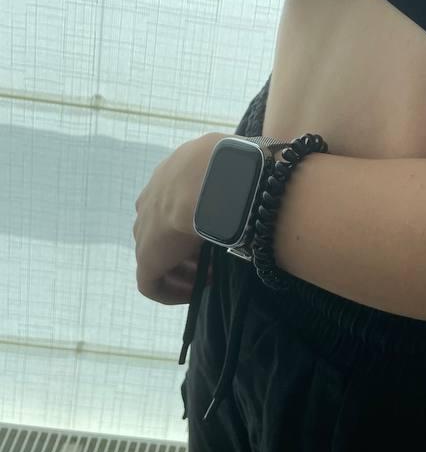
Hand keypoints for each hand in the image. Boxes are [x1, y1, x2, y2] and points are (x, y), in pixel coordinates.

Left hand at [132, 132, 224, 304]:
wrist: (216, 180)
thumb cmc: (231, 165)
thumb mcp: (233, 159)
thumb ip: (234, 169)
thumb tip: (253, 173)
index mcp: (168, 175)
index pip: (174, 200)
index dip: (194, 219)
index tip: (219, 229)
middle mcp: (151, 199)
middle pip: (163, 228)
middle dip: (187, 245)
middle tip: (214, 255)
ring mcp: (145, 229)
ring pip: (158, 255)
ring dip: (183, 268)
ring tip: (210, 276)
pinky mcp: (148, 258)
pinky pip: (152, 283)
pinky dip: (172, 291)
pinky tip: (196, 292)